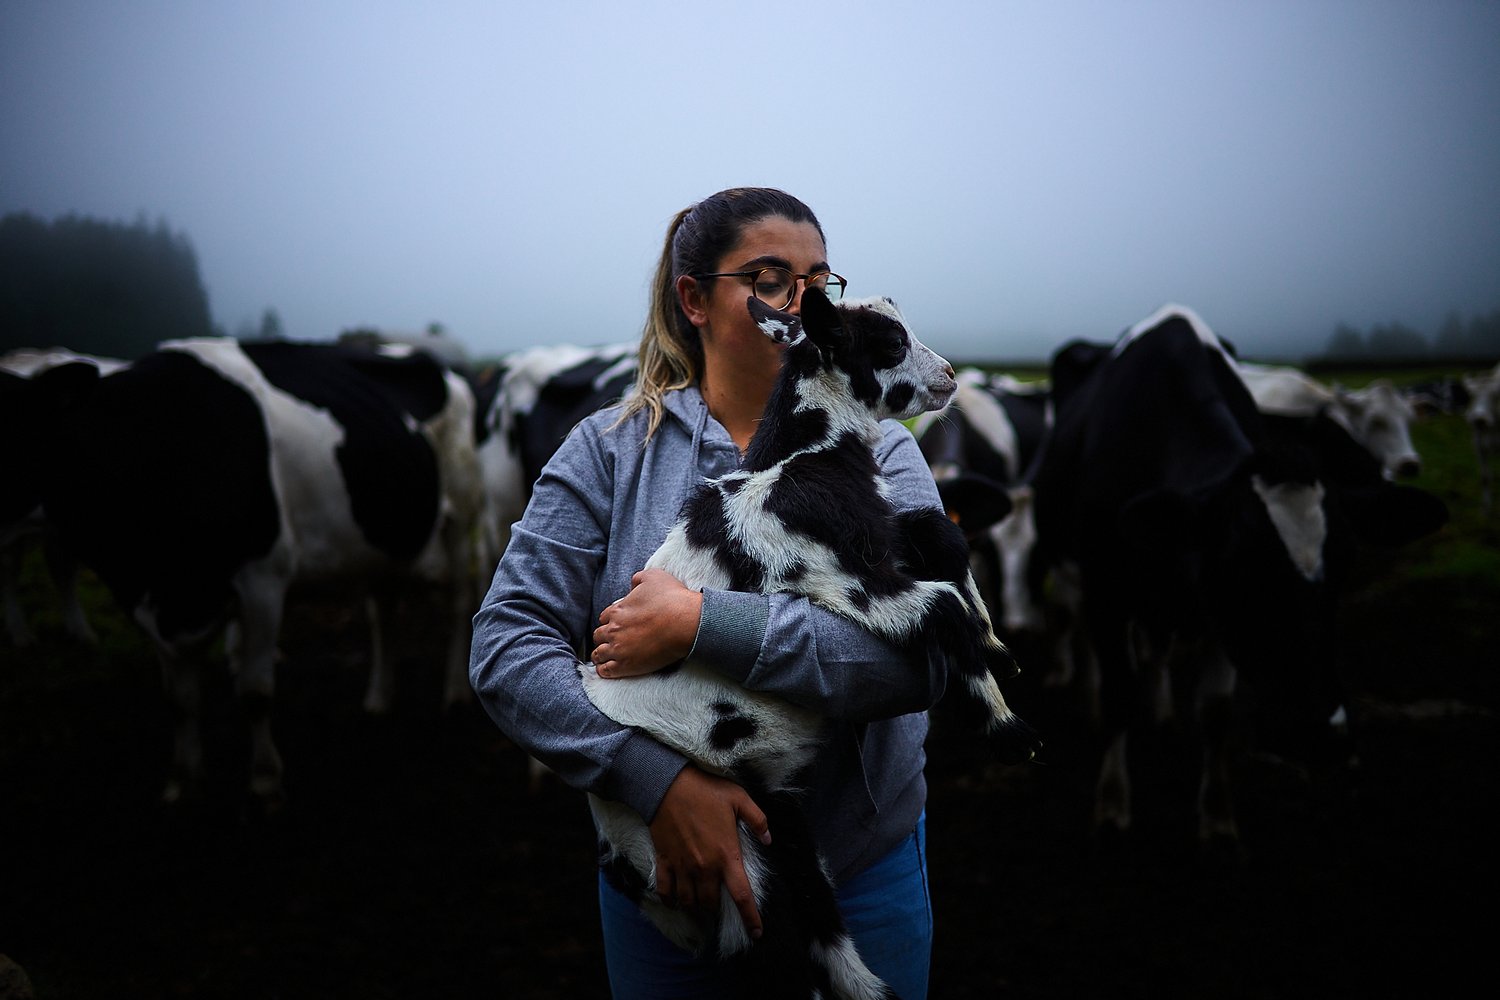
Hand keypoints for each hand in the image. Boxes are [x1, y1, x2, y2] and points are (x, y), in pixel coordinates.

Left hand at [591, 569, 702, 677]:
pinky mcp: (626, 666)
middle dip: (604, 637)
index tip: (617, 624)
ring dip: (601, 654)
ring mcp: (619, 649)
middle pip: (599, 635)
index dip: (610, 621)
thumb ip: (638, 579)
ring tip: (606, 657)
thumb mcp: (654, 576)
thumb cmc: (672, 599)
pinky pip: (605, 671)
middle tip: (613, 640)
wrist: (686, 623)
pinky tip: (607, 668)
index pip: (604, 618)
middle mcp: (614, 630)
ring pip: (599, 654)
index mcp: (617, 610)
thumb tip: (632, 585)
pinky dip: (604, 670)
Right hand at [650, 766, 770, 939]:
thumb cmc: (706, 790)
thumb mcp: (739, 798)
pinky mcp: (665, 861)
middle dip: (717, 910)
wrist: (667, 785)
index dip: (750, 917)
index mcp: (726, 855)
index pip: (741, 895)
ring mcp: (683, 866)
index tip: (756, 933)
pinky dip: (669, 900)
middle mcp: (704, 867)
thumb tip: (768, 839)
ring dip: (695, 909)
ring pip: (689, 902)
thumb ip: (758, 820)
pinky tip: (674, 902)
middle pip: (711, 903)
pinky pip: (665, 890)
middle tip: (720, 907)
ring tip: (699, 908)